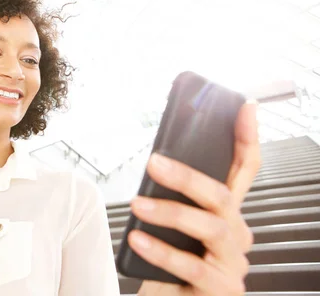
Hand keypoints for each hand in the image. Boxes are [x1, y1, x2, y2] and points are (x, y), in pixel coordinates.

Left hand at [131, 102, 260, 295]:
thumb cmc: (170, 261)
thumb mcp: (173, 225)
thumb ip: (175, 197)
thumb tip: (156, 163)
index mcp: (226, 213)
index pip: (244, 170)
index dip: (247, 138)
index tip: (244, 107)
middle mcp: (236, 235)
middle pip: (223, 196)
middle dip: (188, 176)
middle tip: (155, 163)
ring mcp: (233, 263)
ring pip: (211, 228)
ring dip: (171, 212)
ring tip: (137, 206)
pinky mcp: (223, 289)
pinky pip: (193, 266)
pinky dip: (162, 251)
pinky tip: (139, 240)